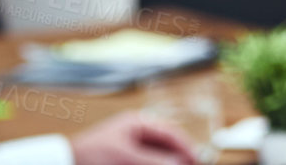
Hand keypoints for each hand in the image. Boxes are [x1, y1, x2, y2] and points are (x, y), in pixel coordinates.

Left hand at [69, 110, 197, 164]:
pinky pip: (144, 163)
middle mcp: (135, 136)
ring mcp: (129, 151)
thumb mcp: (124, 158)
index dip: (186, 148)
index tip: (197, 161)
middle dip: (177, 159)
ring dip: (166, 163)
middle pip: (165, 148)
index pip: (170, 133)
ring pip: (156, 158)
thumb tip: (180, 163)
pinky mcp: (122, 162)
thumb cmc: (87, 156)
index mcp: (137, 123)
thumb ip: (154, 161)